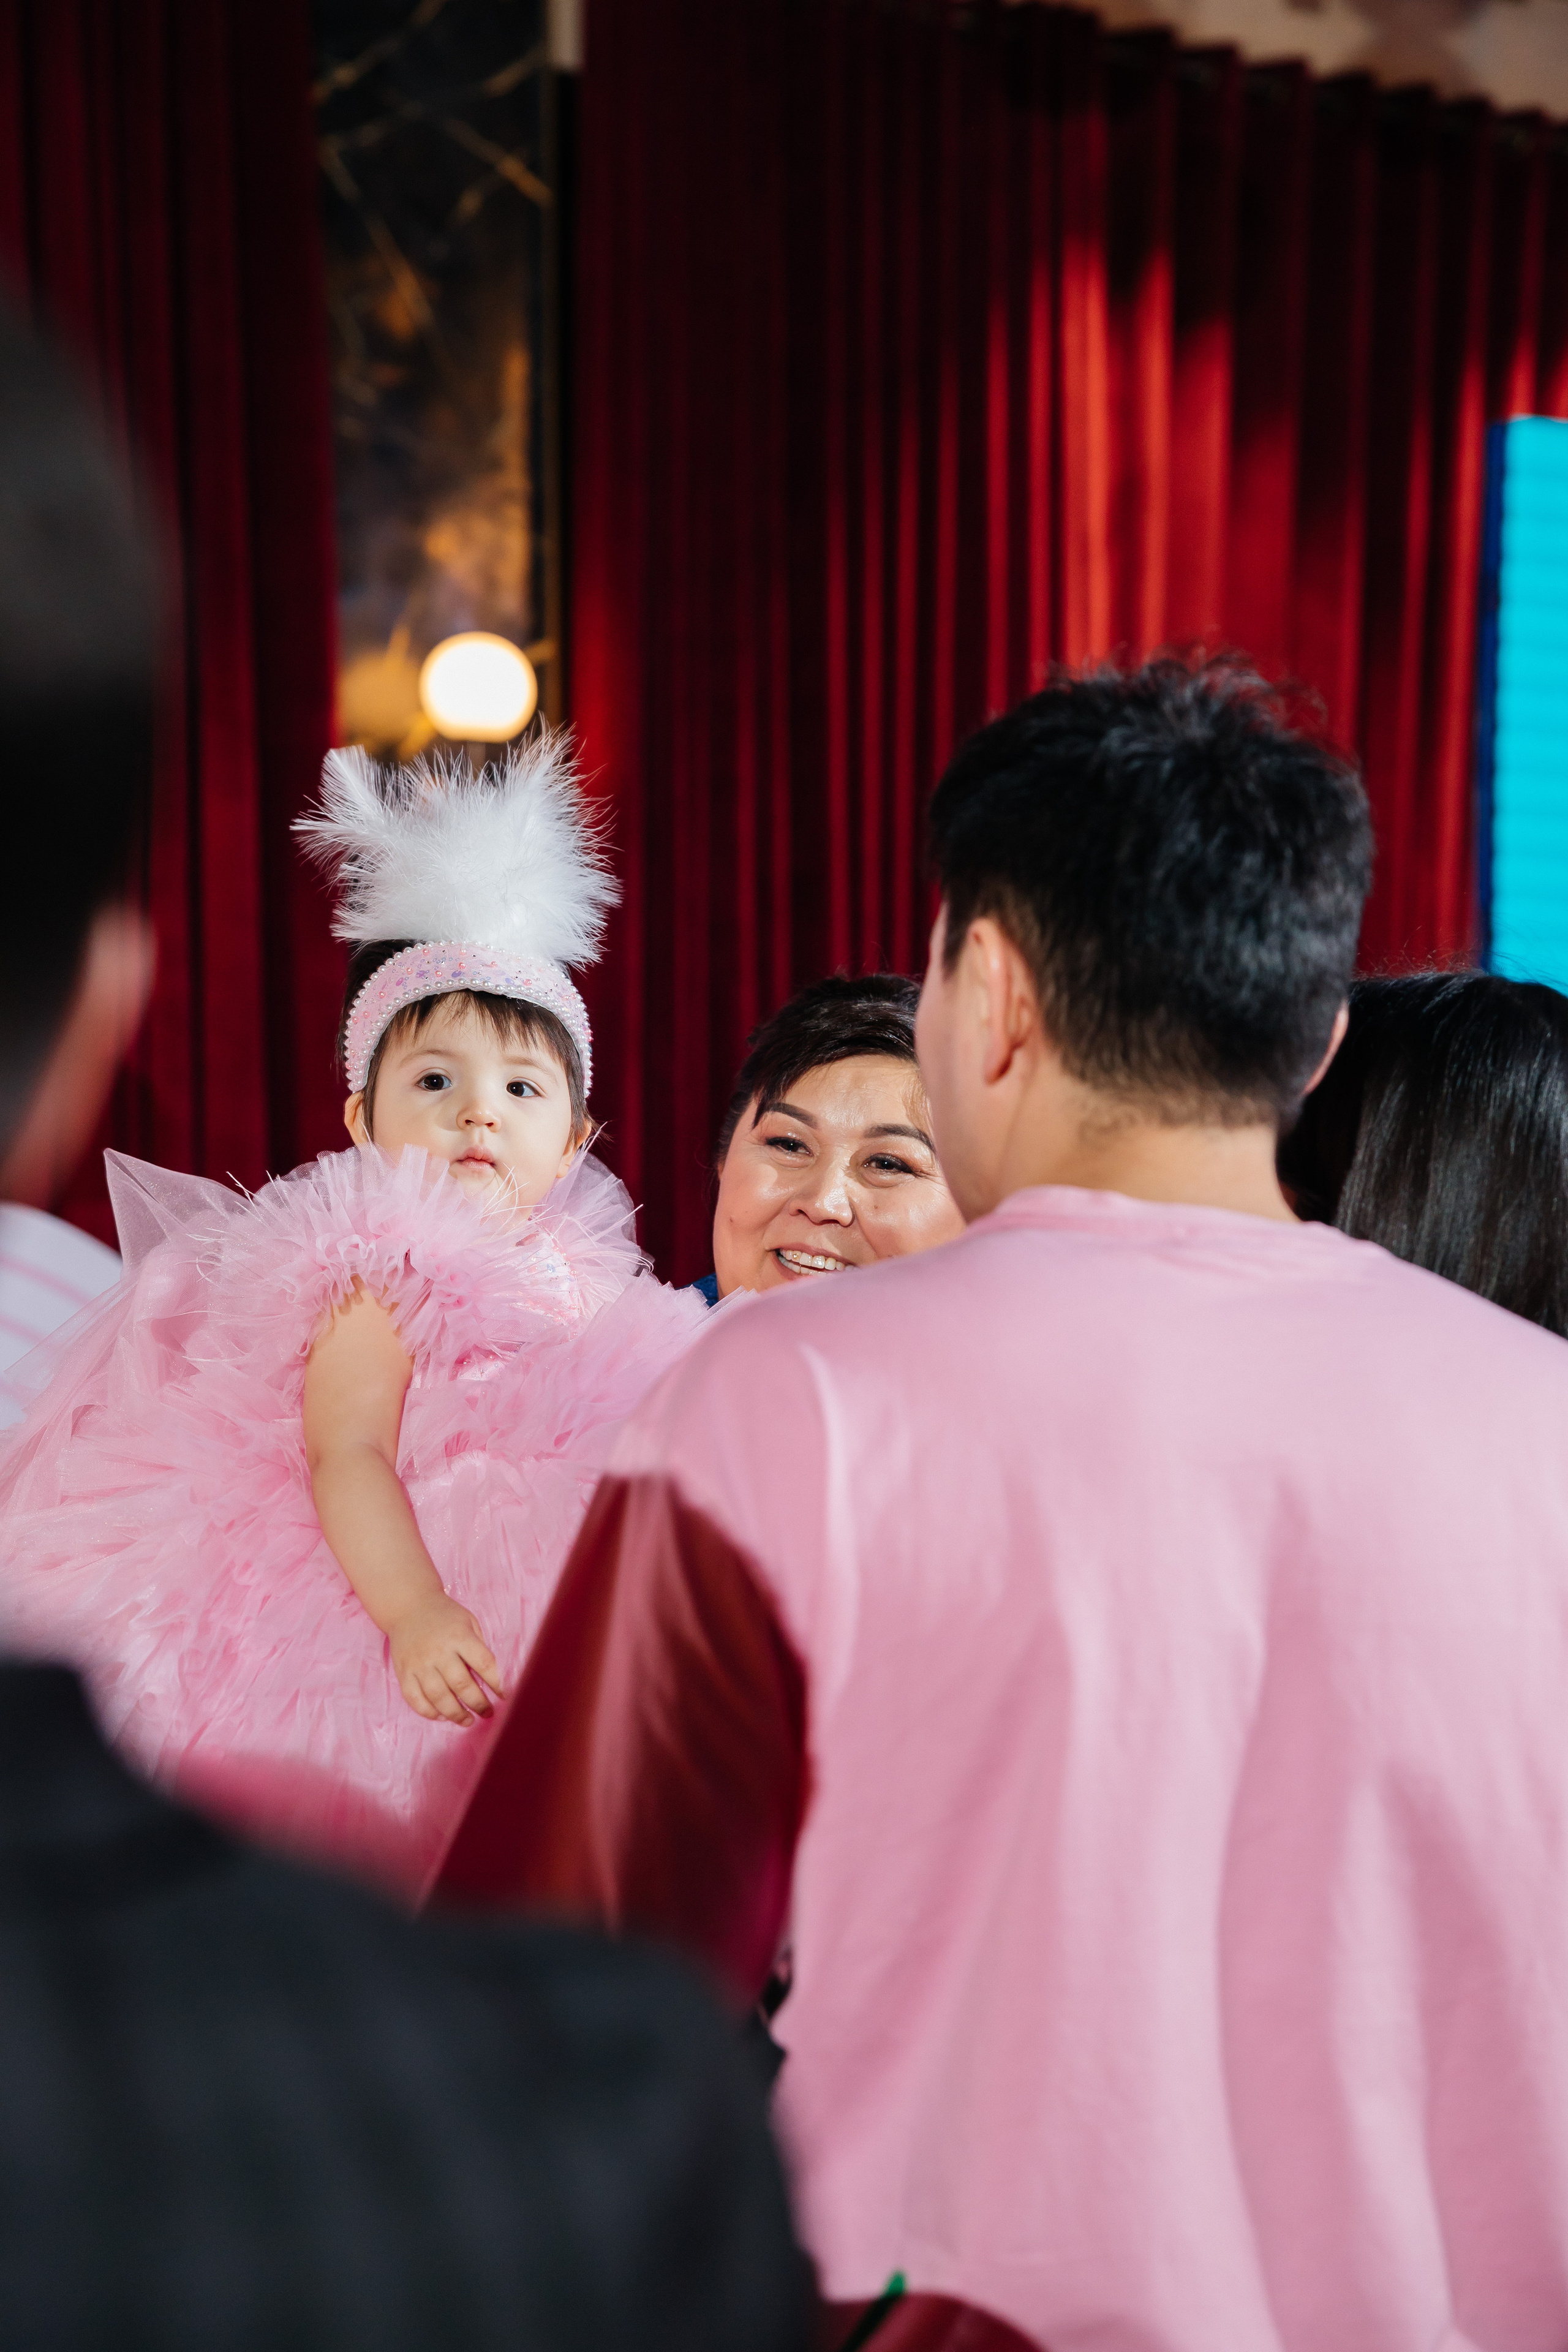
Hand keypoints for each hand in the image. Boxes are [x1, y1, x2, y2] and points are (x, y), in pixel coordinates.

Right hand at [388, 1594, 503, 1724]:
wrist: (408, 1606)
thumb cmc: (444, 1615)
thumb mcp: (468, 1621)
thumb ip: (479, 1645)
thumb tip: (492, 1676)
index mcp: (459, 1636)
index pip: (483, 1664)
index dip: (497, 1683)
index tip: (504, 1696)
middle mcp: (438, 1651)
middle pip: (461, 1685)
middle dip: (478, 1704)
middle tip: (488, 1713)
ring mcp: (419, 1663)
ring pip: (438, 1697)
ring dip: (456, 1714)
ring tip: (468, 1721)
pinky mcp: (403, 1672)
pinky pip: (415, 1699)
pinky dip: (428, 1712)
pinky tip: (441, 1716)